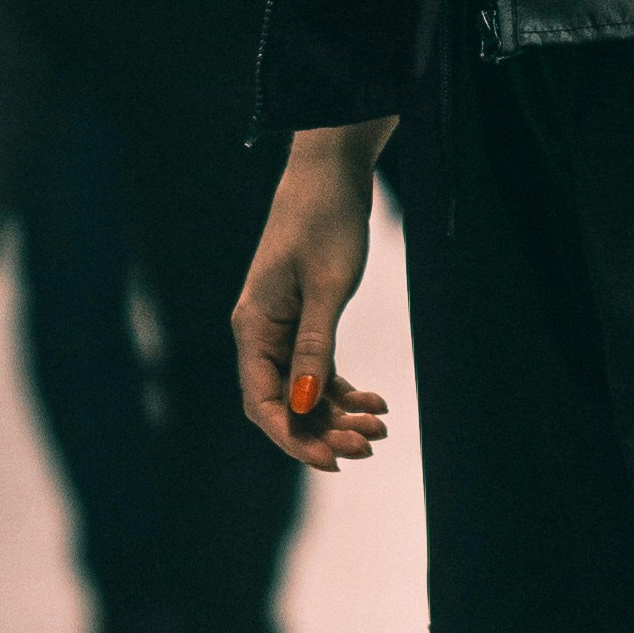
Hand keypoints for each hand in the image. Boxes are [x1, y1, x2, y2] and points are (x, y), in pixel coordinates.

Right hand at [234, 125, 394, 466]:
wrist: (331, 173)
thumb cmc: (325, 221)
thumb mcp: (327, 287)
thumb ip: (314, 347)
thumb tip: (302, 404)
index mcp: (253, 327)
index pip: (262, 401)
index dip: (293, 437)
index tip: (332, 460)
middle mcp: (260, 333)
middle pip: (284, 403)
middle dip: (323, 431)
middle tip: (369, 446)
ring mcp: (281, 328)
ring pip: (304, 390)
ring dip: (338, 414)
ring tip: (380, 427)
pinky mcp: (303, 319)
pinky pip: (317, 368)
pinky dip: (344, 389)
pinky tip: (376, 402)